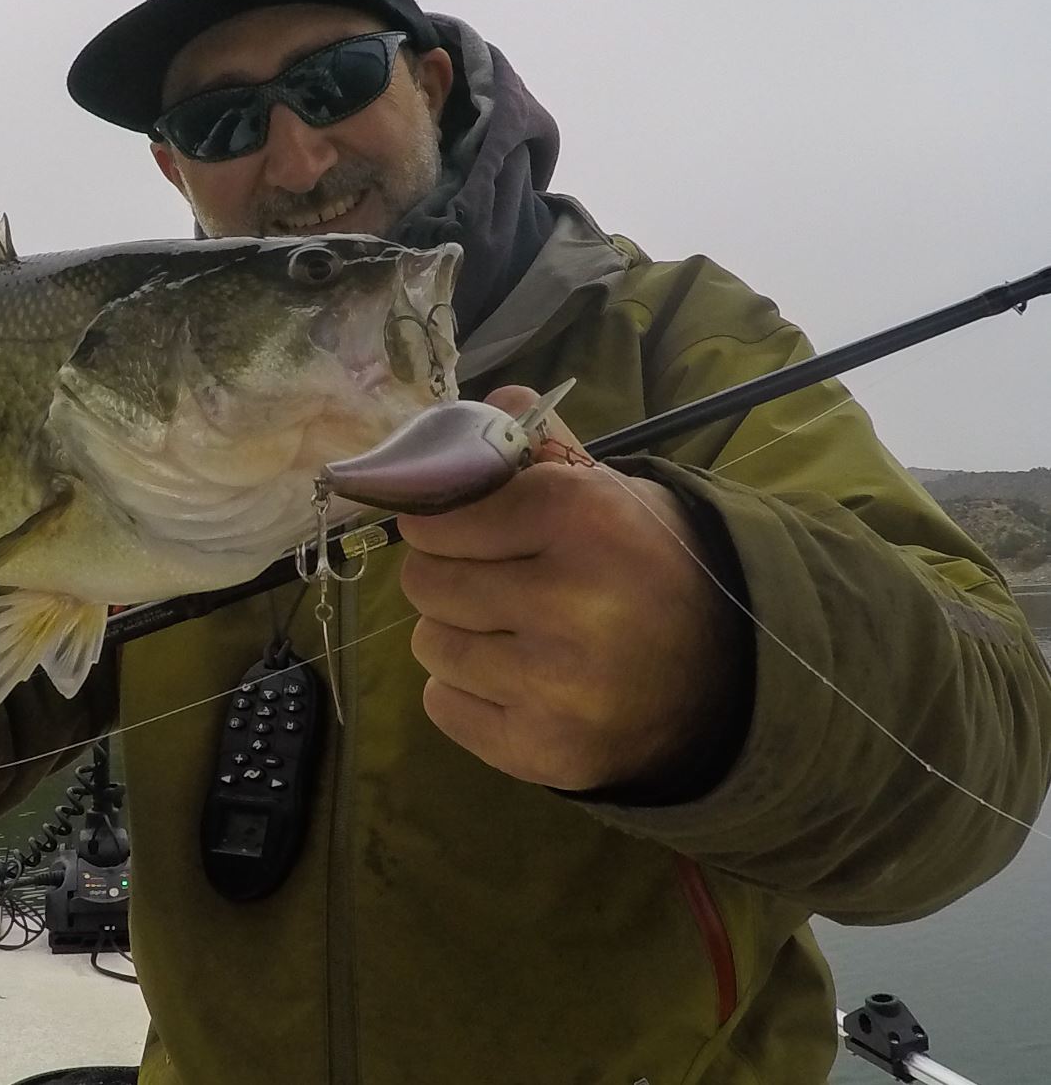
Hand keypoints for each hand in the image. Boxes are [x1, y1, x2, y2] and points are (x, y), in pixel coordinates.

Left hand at [396, 386, 747, 792]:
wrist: (731, 679)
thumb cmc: (651, 569)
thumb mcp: (611, 492)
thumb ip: (537, 444)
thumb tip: (482, 404)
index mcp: (584, 519)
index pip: (440, 515)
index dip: (444, 521)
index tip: (468, 529)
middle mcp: (570, 602)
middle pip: (424, 581)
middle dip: (450, 578)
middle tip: (497, 583)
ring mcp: (556, 686)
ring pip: (428, 644)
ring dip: (458, 636)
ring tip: (515, 635)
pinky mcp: (543, 750)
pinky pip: (441, 704)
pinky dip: (466, 693)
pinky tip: (520, 681)